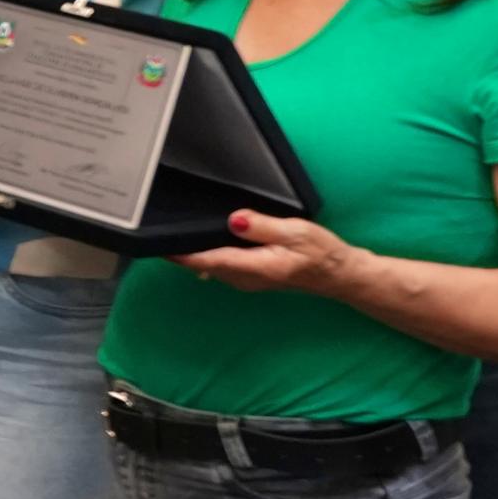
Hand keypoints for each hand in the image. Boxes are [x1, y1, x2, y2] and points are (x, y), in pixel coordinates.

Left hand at [177, 206, 362, 298]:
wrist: (338, 273)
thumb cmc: (320, 253)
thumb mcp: (294, 232)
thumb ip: (262, 226)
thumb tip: (233, 219)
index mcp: (253, 267)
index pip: (205, 260)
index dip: (180, 252)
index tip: (158, 240)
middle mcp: (243, 278)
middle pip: (201, 262)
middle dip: (182, 246)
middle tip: (161, 222)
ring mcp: (244, 278)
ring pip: (209, 263)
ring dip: (194, 249)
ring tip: (177, 226)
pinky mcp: (248, 274)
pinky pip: (220, 262)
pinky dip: (209, 250)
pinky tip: (206, 235)